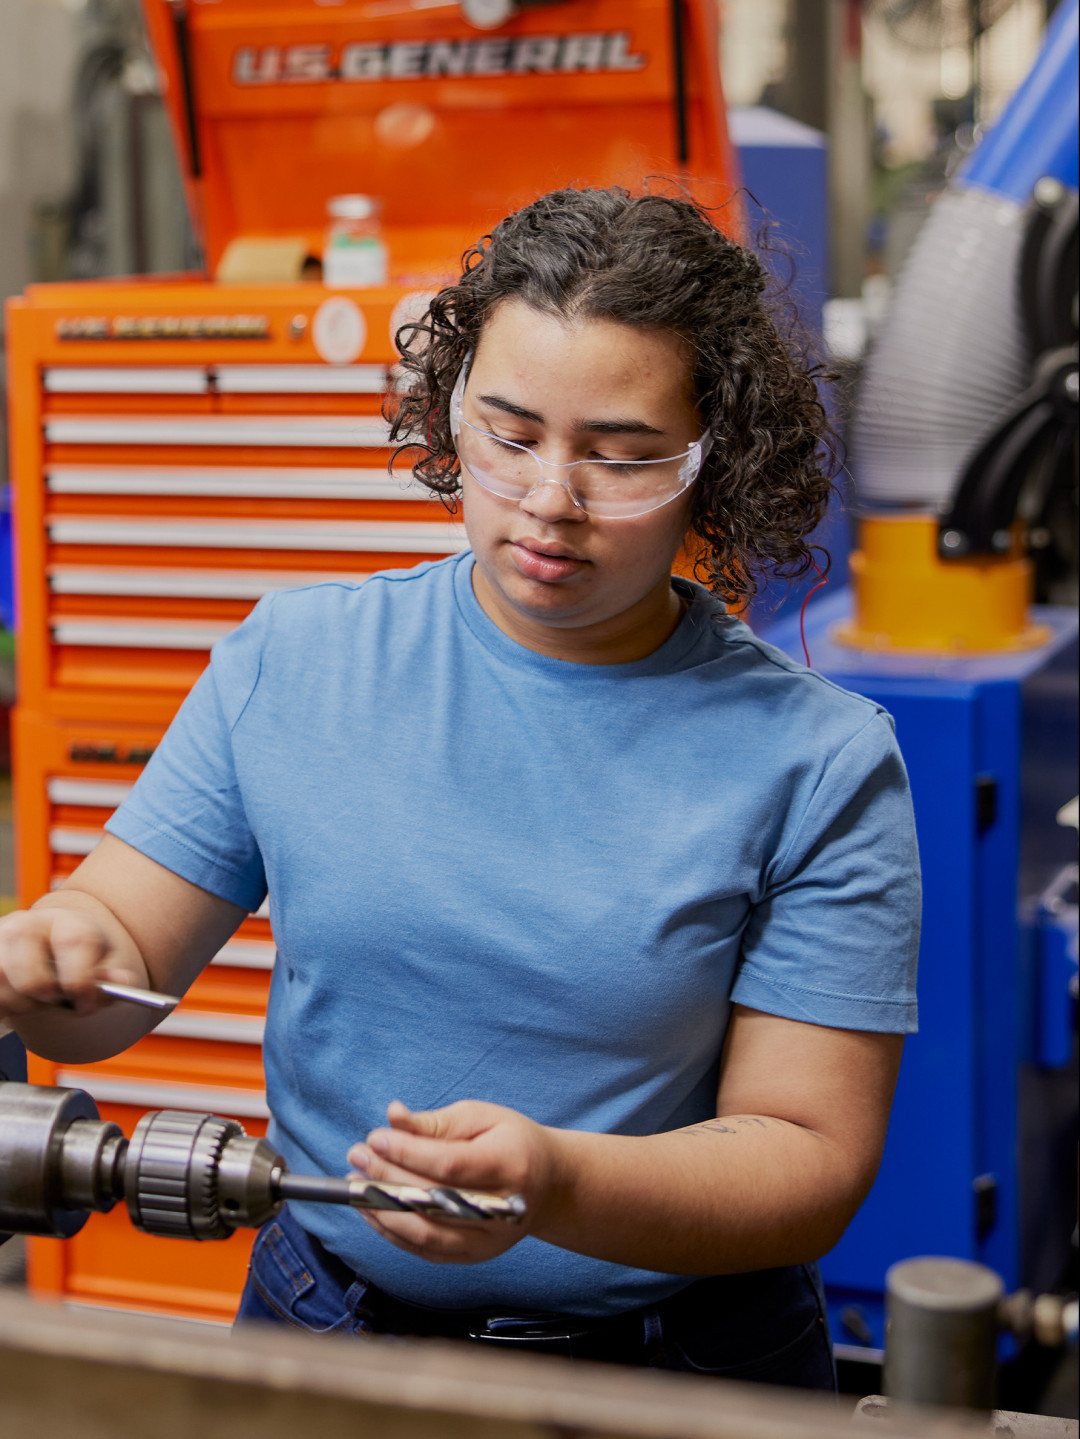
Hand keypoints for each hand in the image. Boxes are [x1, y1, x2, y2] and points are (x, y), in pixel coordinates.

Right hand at [0, 907, 140, 1021]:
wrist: (41, 948)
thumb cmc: (72, 958)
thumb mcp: (95, 964)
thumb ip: (108, 978)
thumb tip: (123, 983)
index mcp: (65, 922)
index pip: (75, 942)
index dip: (82, 980)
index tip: (85, 1003)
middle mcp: (27, 925)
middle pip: (32, 972)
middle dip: (45, 995)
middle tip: (55, 1001)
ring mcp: (0, 939)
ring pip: (4, 983)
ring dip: (21, 1003)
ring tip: (36, 998)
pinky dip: (4, 1005)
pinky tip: (16, 999)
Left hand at [347, 1099, 563, 1264]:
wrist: (548, 1184)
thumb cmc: (511, 1142)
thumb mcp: (481, 1117)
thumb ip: (435, 1122)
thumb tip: (393, 1117)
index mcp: (510, 1164)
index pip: (450, 1165)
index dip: (408, 1153)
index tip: (375, 1138)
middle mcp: (502, 1209)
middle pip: (433, 1199)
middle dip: (387, 1176)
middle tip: (357, 1154)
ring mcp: (489, 1239)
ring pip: (424, 1233)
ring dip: (381, 1209)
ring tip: (355, 1183)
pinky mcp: (475, 1256)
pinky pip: (424, 1251)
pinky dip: (392, 1231)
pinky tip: (372, 1209)